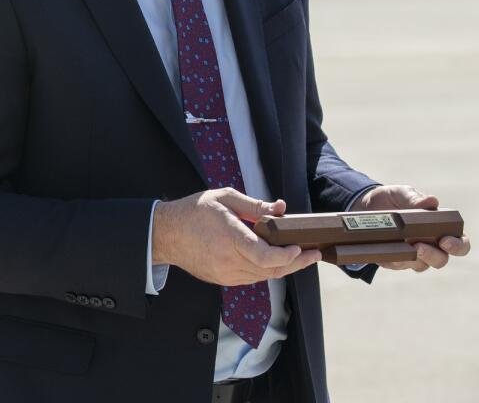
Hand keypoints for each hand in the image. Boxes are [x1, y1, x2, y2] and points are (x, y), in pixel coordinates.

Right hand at [153, 188, 319, 285]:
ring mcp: (225, 274)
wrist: (166, 233)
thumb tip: (281, 209)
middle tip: (313, 254)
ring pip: (263, 277)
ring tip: (296, 255)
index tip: (301, 247)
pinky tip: (270, 259)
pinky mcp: (222, 280)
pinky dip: (264, 270)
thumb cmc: (194, 211)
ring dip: (281, 268)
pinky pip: (251, 278)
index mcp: (230, 238)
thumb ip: (255, 206)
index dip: (289, 256)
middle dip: (296, 263)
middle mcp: (229, 261)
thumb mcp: (224, 198)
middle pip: (271, 271)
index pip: (266, 257)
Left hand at [354, 184, 470, 271]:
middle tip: (420, 247)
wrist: (365, 205)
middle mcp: (430, 245)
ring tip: (405, 248)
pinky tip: (390, 253)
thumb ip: (415, 198)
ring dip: (413, 259)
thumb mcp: (401, 193)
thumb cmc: (392, 199)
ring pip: (421, 265)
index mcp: (440, 229)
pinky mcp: (394, 259)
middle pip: (441, 260)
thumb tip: (432, 202)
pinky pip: (398, 265)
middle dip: (434, 256)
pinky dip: (395, 260)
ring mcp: (413, 255)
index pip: (460, 243)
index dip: (458, 245)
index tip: (446, 241)